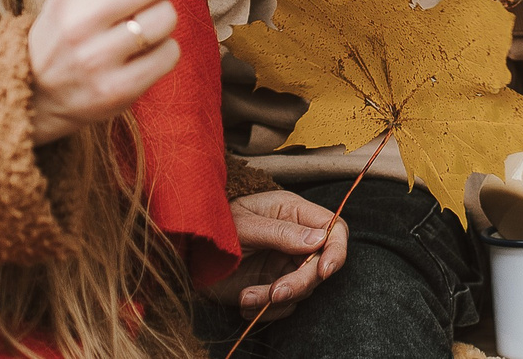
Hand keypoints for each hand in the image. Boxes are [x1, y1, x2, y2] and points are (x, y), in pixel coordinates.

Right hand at [26, 0, 213, 145]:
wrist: (33, 90)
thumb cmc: (70, 24)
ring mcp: (97, 57)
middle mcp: (79, 17)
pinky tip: (140, 55)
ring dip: (166, 18)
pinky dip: (165, 50)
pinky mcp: (115, 90)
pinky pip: (170, 55)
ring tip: (140, 27)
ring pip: (167, 18)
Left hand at [199, 189, 348, 319]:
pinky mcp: (272, 285)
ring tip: (248, 297)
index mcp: (293, 212)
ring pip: (303, 289)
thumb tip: (321, 239)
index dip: (336, 250)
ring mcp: (284, 264)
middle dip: (300, 283)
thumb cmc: (214, 224)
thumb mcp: (245, 224)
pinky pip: (284, 305)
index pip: (334, 229)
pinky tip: (245, 301)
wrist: (186, 249)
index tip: (323, 271)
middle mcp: (294, 239)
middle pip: (320, 265)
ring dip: (277, 299)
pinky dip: (266, 309)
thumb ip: (281, 233)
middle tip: (276, 293)